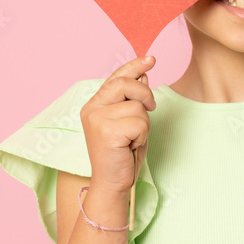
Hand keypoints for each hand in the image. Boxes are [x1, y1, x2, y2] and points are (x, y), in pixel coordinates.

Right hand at [80, 56, 155, 194]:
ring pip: (137, 106)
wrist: (112, 184)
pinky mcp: (106, 132)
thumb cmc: (121, 155)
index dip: (134, 66)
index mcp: (95, 105)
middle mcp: (92, 109)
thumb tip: (143, 75)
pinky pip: (139, 123)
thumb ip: (132, 100)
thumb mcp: (129, 123)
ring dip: (144, 124)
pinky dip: (142, 136)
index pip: (116, 77)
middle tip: (151, 109)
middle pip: (126, 84)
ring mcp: (97, 119)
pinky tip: (130, 146)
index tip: (151, 59)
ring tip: (132, 139)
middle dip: (145, 94)